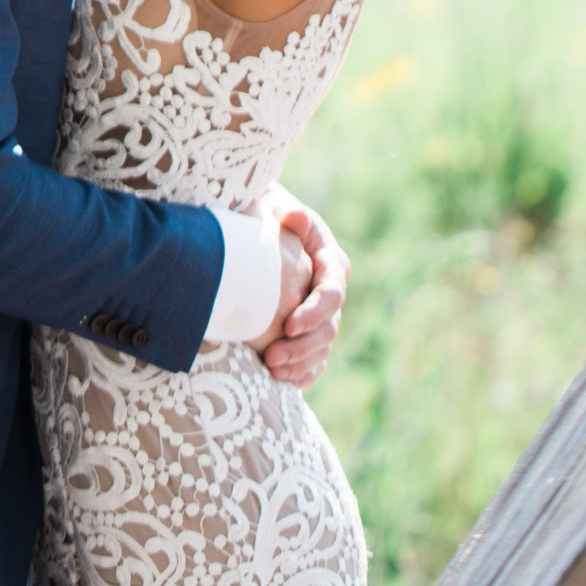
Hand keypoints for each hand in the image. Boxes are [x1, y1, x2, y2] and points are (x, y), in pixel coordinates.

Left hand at [258, 200, 348, 389]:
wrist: (253, 224)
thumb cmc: (262, 212)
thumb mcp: (272, 204)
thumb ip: (285, 211)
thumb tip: (294, 216)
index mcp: (329, 260)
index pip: (332, 294)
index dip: (313, 313)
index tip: (287, 325)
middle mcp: (329, 290)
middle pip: (329, 328)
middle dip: (303, 346)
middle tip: (271, 357)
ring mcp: (320, 314)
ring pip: (322, 348)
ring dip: (300, 363)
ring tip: (271, 370)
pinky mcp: (307, 330)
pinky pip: (314, 361)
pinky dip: (301, 373)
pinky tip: (282, 381)